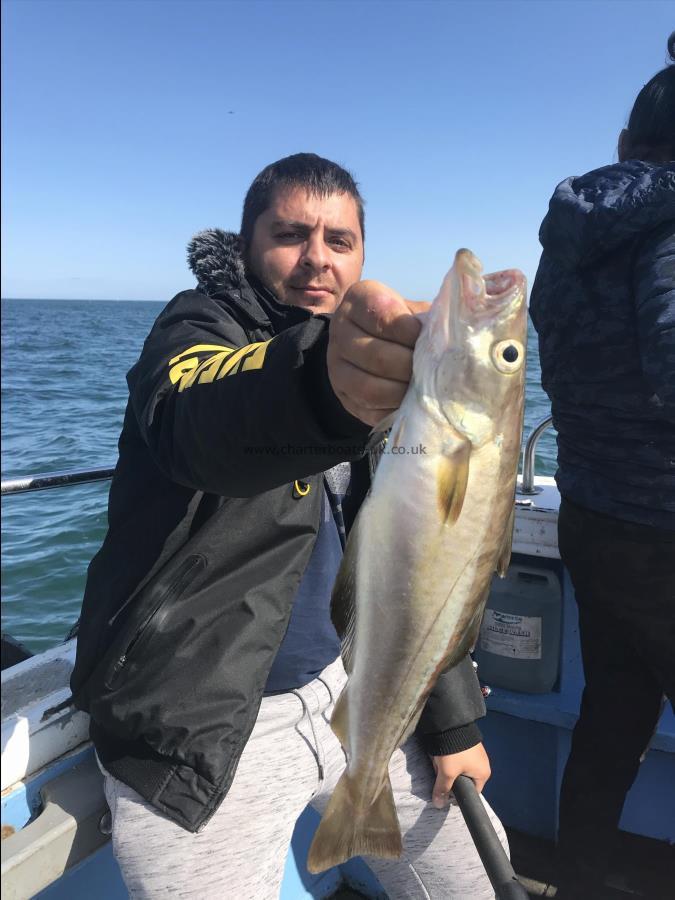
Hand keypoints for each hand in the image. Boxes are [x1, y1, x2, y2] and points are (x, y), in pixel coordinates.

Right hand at [327, 280, 429, 426]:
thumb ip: (429, 318)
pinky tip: (409, 401)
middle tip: (430, 370)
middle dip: (409, 367)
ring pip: (369, 387)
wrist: (373, 342)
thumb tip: (458, 336)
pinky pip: (368, 409)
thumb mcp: (413, 310)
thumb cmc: (404, 324)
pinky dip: (393, 409)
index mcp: (359, 299)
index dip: (409, 332)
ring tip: (422, 387)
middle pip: (376, 356)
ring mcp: (336, 366)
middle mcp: (340, 330)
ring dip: (401, 391)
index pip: (382, 316)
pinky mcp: (343, 395)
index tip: (426, 339)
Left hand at [431, 742, 490, 808]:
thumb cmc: (454, 752)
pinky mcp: (468, 744)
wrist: (452, 724)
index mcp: (483, 774)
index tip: (445, 791)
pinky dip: (449, 757)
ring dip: (448, 766)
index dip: (457, 795)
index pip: (472, 792)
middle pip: (463, 779)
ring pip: (458, 768)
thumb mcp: (446, 773)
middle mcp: (483, 764)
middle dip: (450, 777)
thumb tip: (438, 805)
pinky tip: (441, 753)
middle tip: (441, 771)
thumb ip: (442, 789)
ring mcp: (476, 753)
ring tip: (440, 760)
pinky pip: (457, 757)